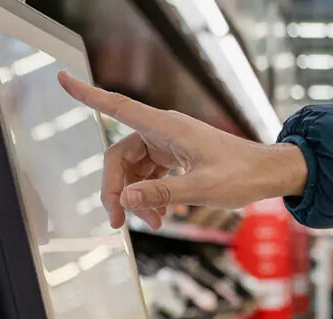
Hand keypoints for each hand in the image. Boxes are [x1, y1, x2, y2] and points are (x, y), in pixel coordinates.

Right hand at [57, 72, 307, 228]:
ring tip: (152, 224)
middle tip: (117, 222)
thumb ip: (162, 194)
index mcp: (167, 128)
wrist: (270, 173)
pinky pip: (151, 176)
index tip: (62, 79)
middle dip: (116, 189)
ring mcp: (170, 145)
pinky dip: (151, 196)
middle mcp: (164, 132)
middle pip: (120, 156)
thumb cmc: (243, 175)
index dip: (88, 95)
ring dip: (136, 198)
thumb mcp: (203, 188)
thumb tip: (126, 199)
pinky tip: (161, 216)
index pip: (118, 107)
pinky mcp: (177, 158)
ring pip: (135, 170)